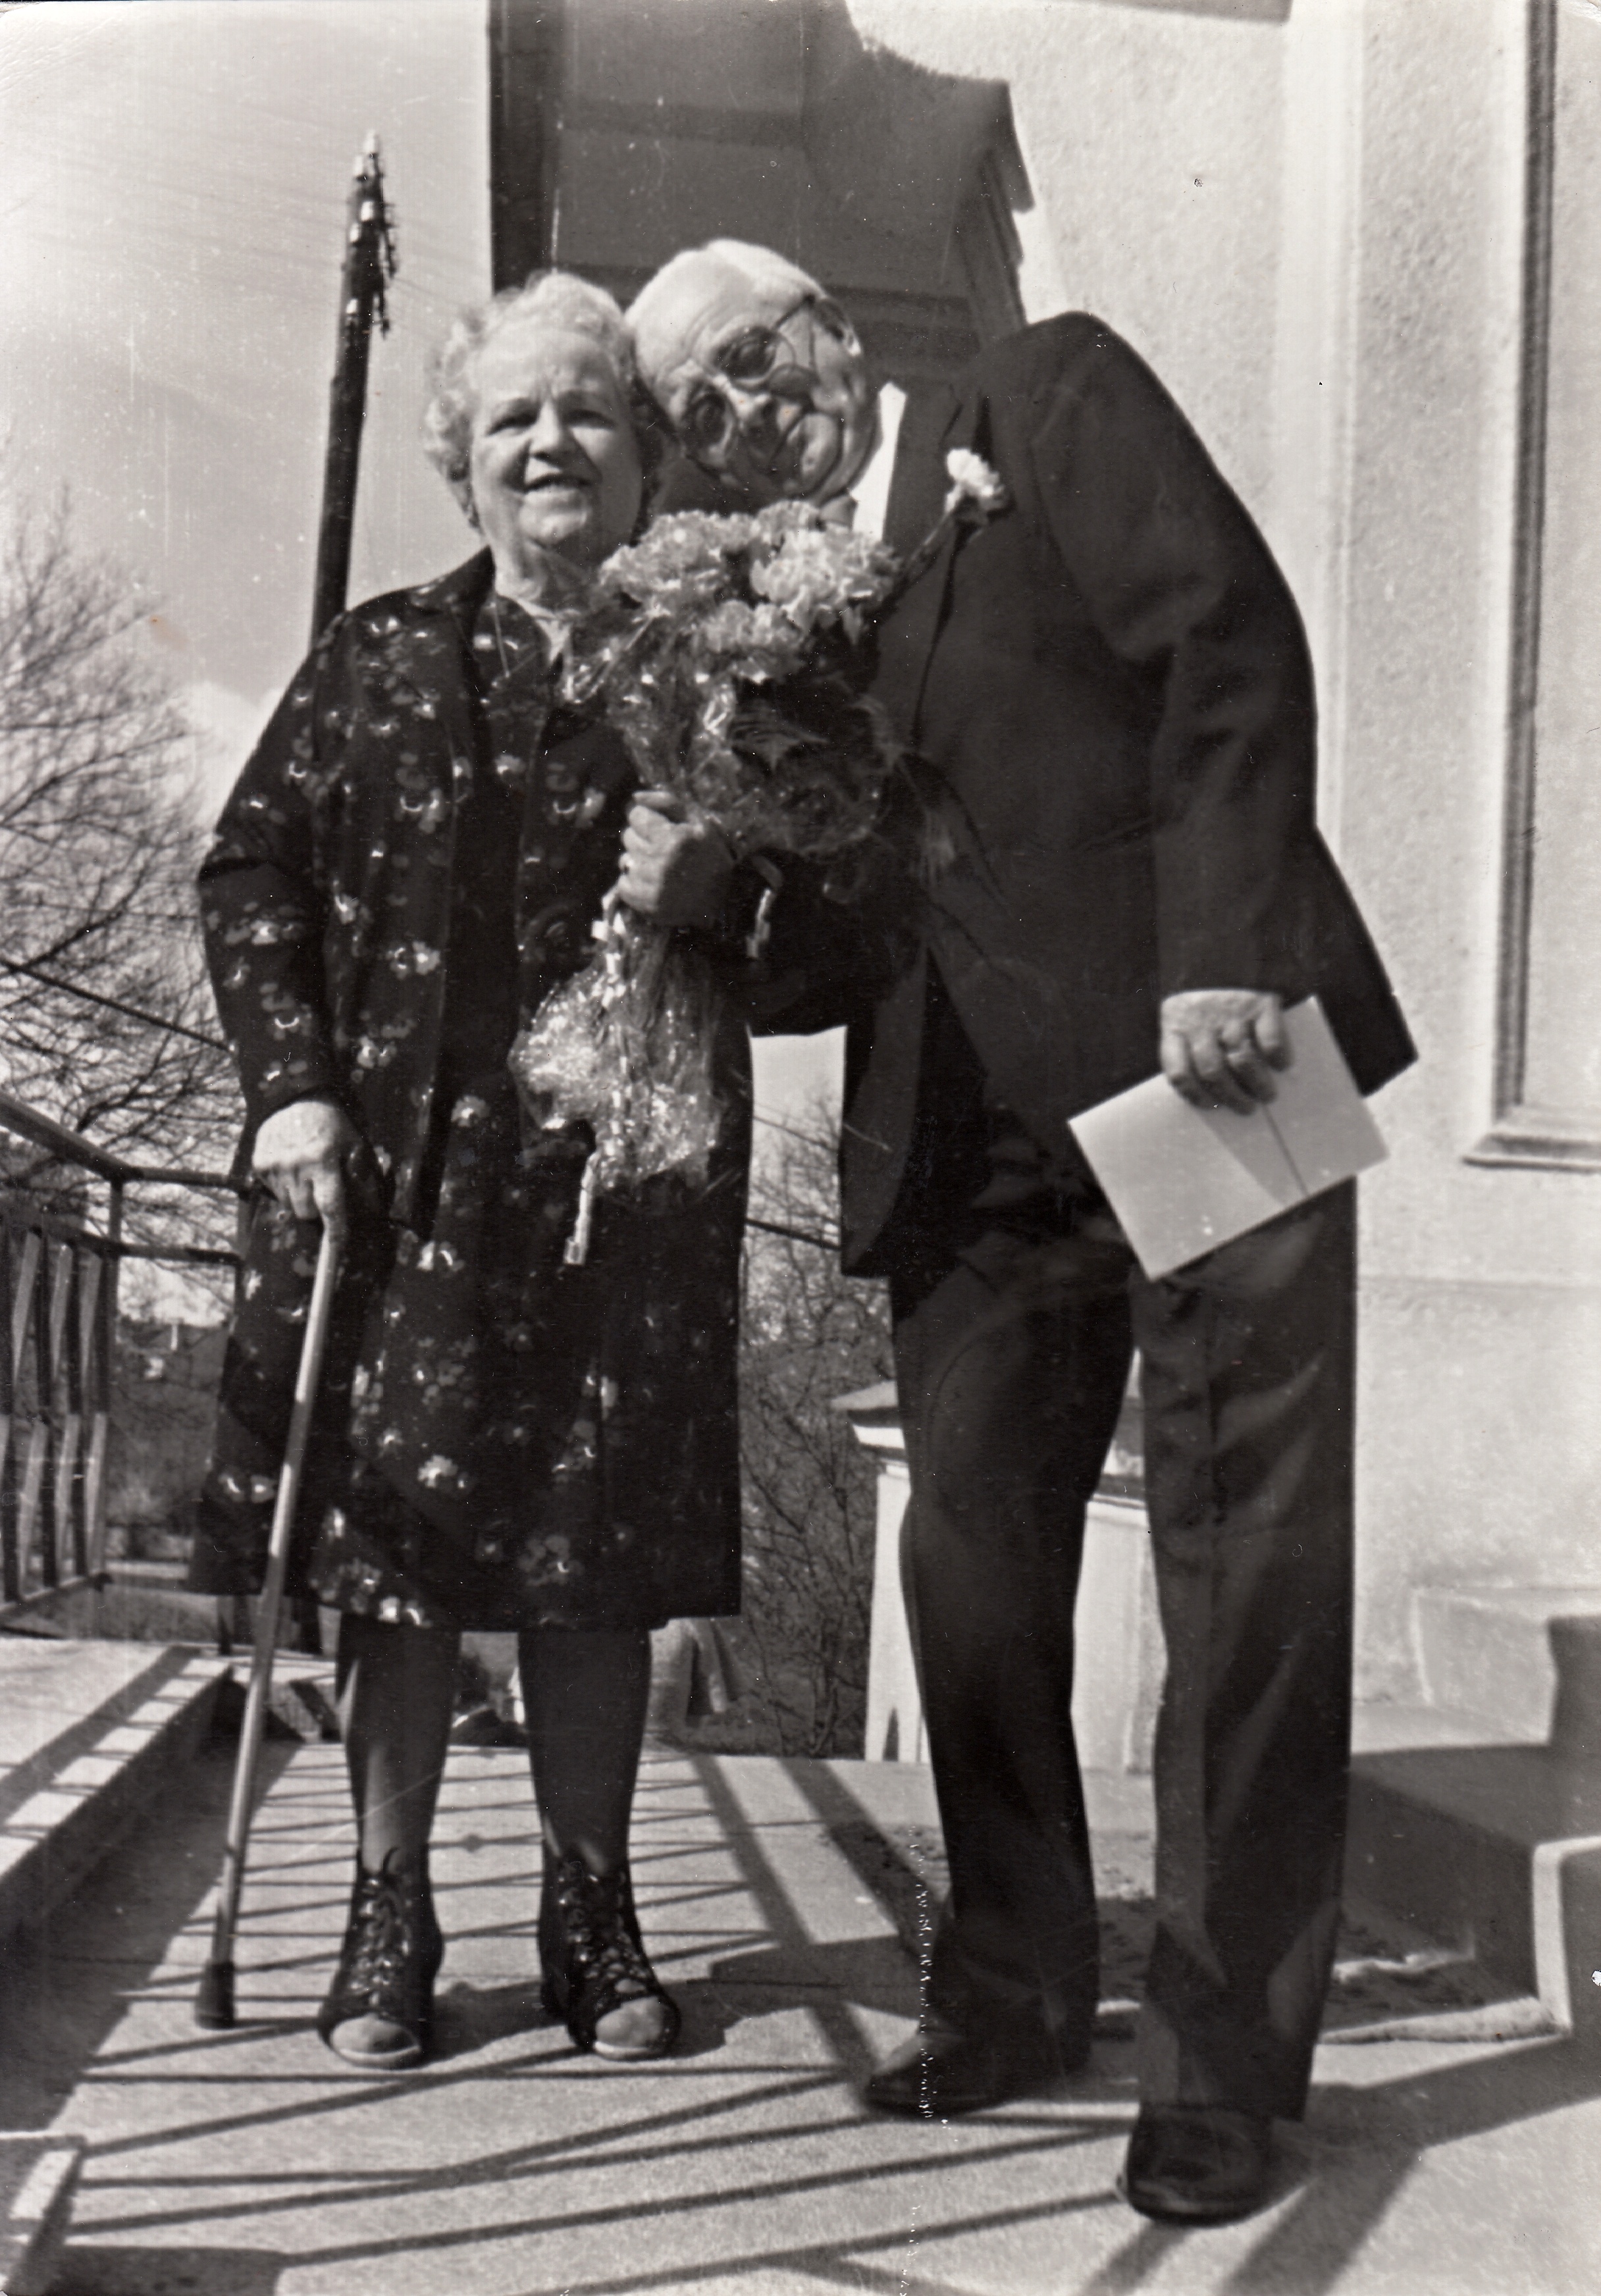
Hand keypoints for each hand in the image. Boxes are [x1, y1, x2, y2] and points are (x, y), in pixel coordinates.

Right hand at [251, 1096, 361, 1240]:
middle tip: (322, 1187)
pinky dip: (284, 1185)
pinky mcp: (259, 1163)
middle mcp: (296, 1164)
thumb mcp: (356, 1148)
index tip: (339, 1246)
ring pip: (289, 1204)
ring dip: (300, 1197)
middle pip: (306, 1211)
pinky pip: (274, 1191)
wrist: (298, 1098)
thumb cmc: (335, 1127)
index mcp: (324, 1159)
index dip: (336, 1229)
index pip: (330, 1205)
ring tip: (307, 1172)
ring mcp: (274, 1164)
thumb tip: (372, 1215)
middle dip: (317, 1208)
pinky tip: (291, 1164)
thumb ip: (364, 1181)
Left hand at [617, 791, 734, 930]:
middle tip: (664, 849)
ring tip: (661, 868)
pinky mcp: (646, 904)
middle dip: (643, 839)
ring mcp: (652, 886)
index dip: (648, 819)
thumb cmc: (710, 853)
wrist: (724, 899)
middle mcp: (661, 863)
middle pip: (629, 837)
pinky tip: (654, 883)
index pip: (636, 816)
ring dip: (640, 861)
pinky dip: (635, 883)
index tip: (661, 828)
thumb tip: (635, 796)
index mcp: (674, 839)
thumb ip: (666, 802)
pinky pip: (623, 884)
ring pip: (625, 861)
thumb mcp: (697, 821)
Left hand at [1160, 990, 1289, 1112]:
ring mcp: (1231, 1012)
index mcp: (1175, 1024)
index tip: (1210, 1105)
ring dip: (1257, 1084)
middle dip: (1231, 1096)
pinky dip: (1279, 1056)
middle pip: (1213, 1071)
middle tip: (1247, 1108)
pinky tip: (1282, 1065)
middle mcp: (1201, 1021)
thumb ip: (1188, 1039)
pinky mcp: (1260, 1002)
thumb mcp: (1182, 1008)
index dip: (1194, 1095)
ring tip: (1267, 1095)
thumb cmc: (1203, 985)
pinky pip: (1271, 1039)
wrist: (1225, 938)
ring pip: (1242, 1060)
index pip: (1179, 1072)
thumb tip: (1211, 1083)